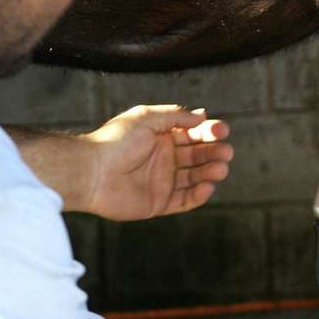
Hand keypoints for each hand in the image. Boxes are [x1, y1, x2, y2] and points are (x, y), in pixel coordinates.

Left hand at [83, 105, 232, 220]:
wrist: (92, 172)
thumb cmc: (116, 142)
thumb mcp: (147, 118)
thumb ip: (176, 116)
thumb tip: (202, 115)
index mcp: (161, 137)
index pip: (193, 133)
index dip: (209, 131)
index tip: (222, 130)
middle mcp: (164, 158)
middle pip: (197, 155)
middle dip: (214, 152)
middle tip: (226, 152)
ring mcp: (162, 181)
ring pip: (195, 177)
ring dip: (210, 172)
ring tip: (220, 169)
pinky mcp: (159, 203)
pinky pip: (185, 200)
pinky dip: (199, 195)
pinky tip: (208, 187)